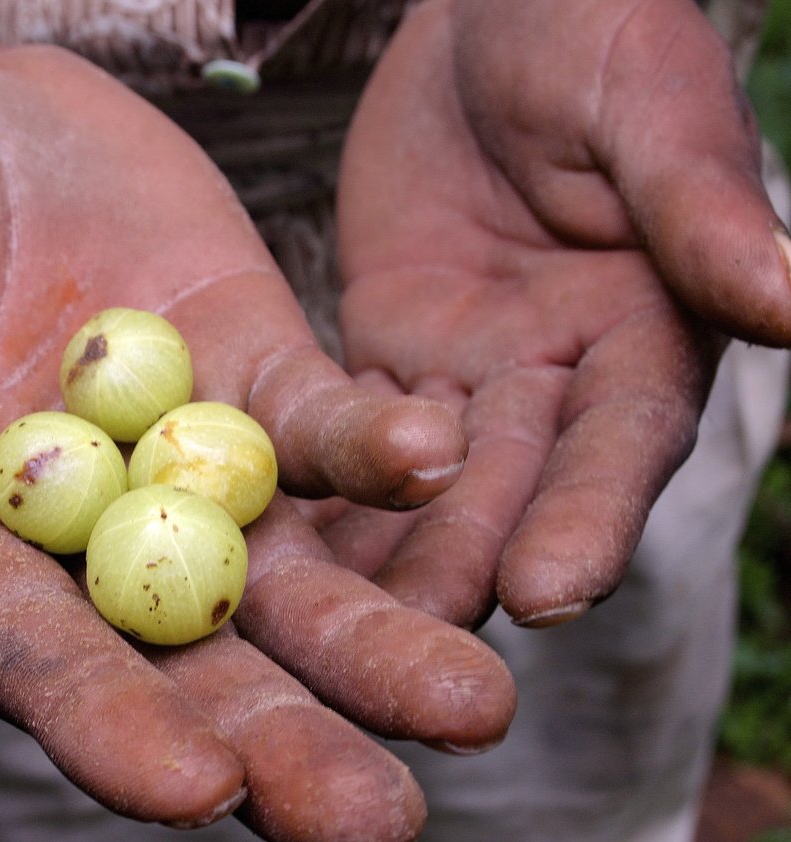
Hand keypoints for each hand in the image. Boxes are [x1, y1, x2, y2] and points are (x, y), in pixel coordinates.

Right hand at [0, 33, 515, 841]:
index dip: (111, 730)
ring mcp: (176, 449)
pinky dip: (376, 450)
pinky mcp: (245, 359)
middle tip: (384, 823)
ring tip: (475, 706)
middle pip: (190, 657)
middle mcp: (82, 532)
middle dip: (285, 738)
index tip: (199, 795)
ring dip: (377, 637)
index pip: (37, 661)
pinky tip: (440, 466)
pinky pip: (321, 422)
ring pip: (285, 568)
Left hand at [332, 0, 790, 627]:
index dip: (588, 520)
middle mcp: (560, 380)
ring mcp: (466, 377)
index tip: (549, 593)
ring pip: (423, 482)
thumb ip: (700, 209)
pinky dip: (316, 492)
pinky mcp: (385, 357)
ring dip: (384, 553)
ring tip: (331, 632)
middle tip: (414, 645)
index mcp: (648, 335)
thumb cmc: (590, 34)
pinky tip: (275, 551)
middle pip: (513, 487)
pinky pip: (343, 432)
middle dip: (467, 562)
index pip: (623, 446)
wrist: (488, 11)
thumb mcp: (647, 110)